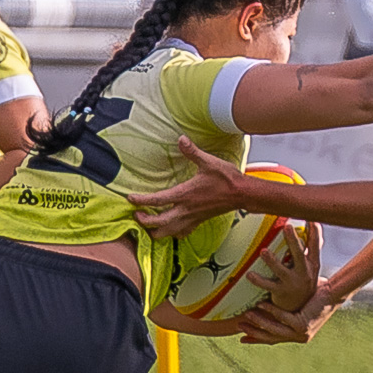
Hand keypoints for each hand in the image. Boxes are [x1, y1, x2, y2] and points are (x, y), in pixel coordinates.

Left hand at [130, 137, 251, 238]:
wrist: (242, 194)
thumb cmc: (226, 179)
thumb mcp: (209, 162)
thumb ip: (192, 152)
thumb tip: (181, 139)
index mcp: (185, 195)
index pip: (157, 200)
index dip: (141, 200)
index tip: (130, 198)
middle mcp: (186, 210)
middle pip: (158, 223)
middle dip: (143, 220)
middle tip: (136, 214)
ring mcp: (192, 218)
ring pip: (168, 233)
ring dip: (155, 231)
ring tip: (148, 225)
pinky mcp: (199, 221)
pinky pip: (181, 233)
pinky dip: (172, 233)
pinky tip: (169, 228)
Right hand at [239, 280, 341, 345]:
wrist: (333, 294)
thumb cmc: (316, 295)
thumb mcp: (296, 304)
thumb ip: (283, 309)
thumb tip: (264, 303)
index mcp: (297, 334)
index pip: (273, 339)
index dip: (257, 339)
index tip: (242, 339)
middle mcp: (299, 337)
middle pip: (271, 338)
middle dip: (254, 333)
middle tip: (239, 328)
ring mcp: (301, 333)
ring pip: (275, 329)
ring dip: (259, 322)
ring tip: (246, 314)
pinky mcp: (302, 326)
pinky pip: (282, 318)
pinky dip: (271, 311)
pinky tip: (261, 304)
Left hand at [246, 223, 321, 312]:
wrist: (301, 307)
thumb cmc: (303, 278)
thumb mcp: (311, 264)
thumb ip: (311, 246)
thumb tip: (314, 222)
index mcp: (312, 263)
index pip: (315, 244)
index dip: (315, 231)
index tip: (311, 217)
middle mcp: (304, 272)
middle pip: (299, 255)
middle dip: (293, 241)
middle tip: (287, 227)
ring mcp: (292, 283)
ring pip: (281, 271)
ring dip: (272, 261)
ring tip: (263, 252)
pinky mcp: (281, 292)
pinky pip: (267, 285)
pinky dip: (258, 280)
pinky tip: (249, 274)